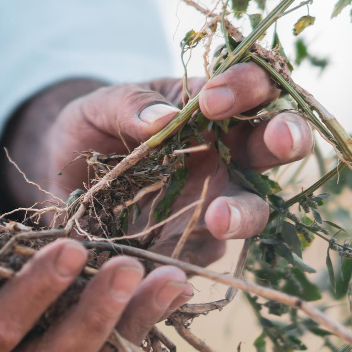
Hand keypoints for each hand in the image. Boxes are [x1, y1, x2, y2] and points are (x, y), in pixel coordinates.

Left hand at [1, 63, 313, 265]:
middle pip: (275, 146)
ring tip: (219, 218)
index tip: (212, 100)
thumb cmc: (92, 129)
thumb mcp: (100, 107)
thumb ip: (128, 106)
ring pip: (253, 210)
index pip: (253, 89)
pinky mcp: (191, 246)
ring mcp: (215, 202)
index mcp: (213, 109)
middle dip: (288, 138)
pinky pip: (204, 255)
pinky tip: (173, 262)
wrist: (64, 178)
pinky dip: (194, 256)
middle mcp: (227, 155)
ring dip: (244, 213)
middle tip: (282, 139)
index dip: (247, 88)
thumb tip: (163, 118)